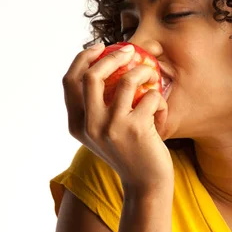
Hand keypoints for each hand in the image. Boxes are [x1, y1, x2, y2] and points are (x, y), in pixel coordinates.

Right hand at [62, 43, 173, 192]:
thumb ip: (98, 107)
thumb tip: (105, 64)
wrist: (146, 183)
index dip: (82, 59)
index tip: (99, 47)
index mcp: (76, 124)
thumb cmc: (129, 152)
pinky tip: (161, 111)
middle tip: (129, 50)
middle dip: (111, 56)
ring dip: (143, 72)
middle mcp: (89, 125)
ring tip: (152, 75)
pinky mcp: (135, 129)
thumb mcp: (105, 132)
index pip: (70, 81)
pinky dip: (159, 98)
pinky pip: (150, 96)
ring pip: (126, 80)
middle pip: (91, 76)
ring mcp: (111, 127)